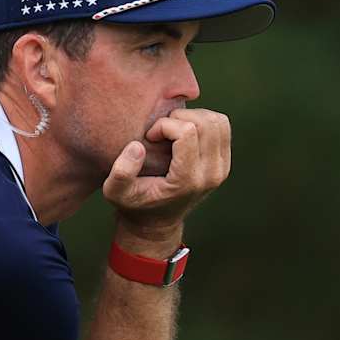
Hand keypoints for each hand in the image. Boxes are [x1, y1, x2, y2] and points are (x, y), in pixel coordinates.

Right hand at [101, 108, 231, 242]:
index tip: (151, 136)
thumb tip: (138, 146)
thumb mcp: (115, 192)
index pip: (187, 132)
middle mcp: (209, 175)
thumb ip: (120, 171)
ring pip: (217, 122)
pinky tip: (185, 131)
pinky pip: (222, 128)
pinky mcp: (224, 164)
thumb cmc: (135, 204)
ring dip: (193, 117)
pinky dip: (204, 121)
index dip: (165, 125)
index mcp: (186, 180)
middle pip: (206, 123)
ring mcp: (221, 170)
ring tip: (174, 129)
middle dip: (180, 117)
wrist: (157, 222)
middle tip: (162, 129)